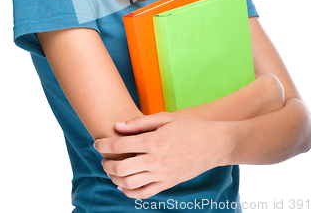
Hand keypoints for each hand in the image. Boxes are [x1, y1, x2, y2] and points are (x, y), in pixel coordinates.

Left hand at [94, 112, 234, 198]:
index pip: (119, 146)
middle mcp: (156, 160)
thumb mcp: (165, 117)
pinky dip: (129, 192)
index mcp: (154, 141)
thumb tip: (117, 126)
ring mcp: (162, 175)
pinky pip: (144, 194)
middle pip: (120, 168)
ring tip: (111, 170)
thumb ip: (139, 123)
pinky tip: (124, 184)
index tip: (96, 143)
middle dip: (106, 164)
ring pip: (129, 184)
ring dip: (114, 178)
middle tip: (102, 158)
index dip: (103, 145)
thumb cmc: (189, 127)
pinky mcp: (168, 184)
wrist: (214, 144)